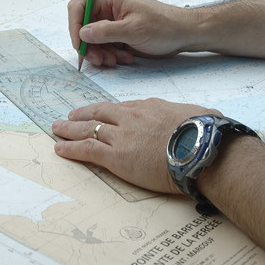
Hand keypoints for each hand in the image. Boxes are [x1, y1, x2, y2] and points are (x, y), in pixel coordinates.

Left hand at [51, 97, 212, 194]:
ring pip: (88, 129)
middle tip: (70, 116)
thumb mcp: (198, 115)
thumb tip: (198, 119)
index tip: (101, 113)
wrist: (203, 150)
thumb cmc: (207, 135)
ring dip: (69, 129)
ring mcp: (122, 136)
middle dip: (82, 114)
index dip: (108, 111)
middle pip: (99, 113)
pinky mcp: (117, 157)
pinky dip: (71, 148)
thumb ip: (187, 117)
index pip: (123, 108)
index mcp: (150, 107)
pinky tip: (60, 149)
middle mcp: (132, 118)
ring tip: (57, 129)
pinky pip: (87, 150)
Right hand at [68, 0, 192, 66]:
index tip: (79, 44)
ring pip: (94, 40)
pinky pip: (105, 47)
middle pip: (84, 27)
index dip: (74, 25)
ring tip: (116, 61)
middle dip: (90, 45)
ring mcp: (113, 23)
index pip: (80, 6)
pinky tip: (124, 58)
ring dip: (101, 53)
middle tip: (99, 60)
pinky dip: (110, 55)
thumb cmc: (163, 26)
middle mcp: (108, 10)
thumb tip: (83, 32)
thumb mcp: (134, 29)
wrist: (183, 34)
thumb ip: (106, 31)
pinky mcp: (119, 35)